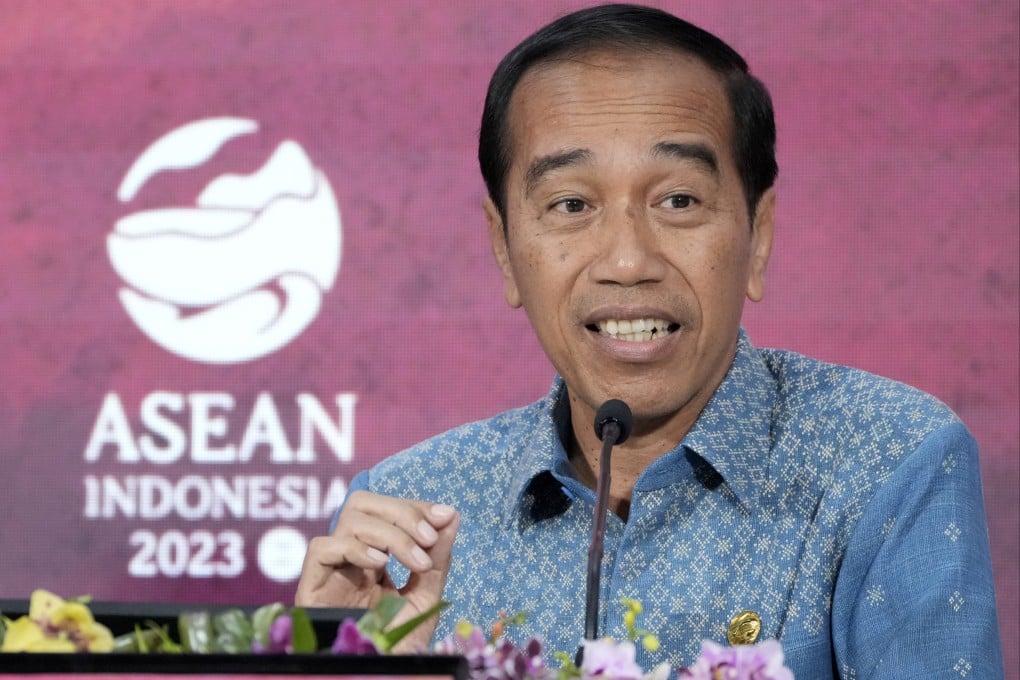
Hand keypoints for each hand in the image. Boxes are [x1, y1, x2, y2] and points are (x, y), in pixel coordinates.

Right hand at [295, 491, 459, 649]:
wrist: (379, 675)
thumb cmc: (398, 647)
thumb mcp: (426, 598)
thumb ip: (438, 558)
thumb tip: (451, 515)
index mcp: (373, 559)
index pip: (386, 510)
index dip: (414, 506)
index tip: (444, 515)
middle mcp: (349, 560)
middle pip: (363, 503)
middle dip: (402, 512)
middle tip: (429, 537)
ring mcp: (330, 572)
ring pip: (349, 520)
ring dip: (390, 534)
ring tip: (416, 562)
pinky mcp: (310, 588)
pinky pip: (321, 548)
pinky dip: (354, 547)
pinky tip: (381, 565)